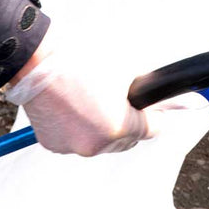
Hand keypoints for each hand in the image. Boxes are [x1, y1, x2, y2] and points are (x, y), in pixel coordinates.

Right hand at [5, 33, 200, 155]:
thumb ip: (147, 89)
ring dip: (102, 128)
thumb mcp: (124, 71)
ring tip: (92, 101)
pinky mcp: (54, 146)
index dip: (154, 115)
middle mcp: (97, 144)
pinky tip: (72, 107)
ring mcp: (73, 148)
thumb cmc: (82, 60)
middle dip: (128, 123)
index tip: (152, 108)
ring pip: (101, 143)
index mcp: (119, 127)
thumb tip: (170, 97)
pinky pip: (76, 142)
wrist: (38, 61)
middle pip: (127, 140)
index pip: (153, 130)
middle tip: (119, 101)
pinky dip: (78, 129)